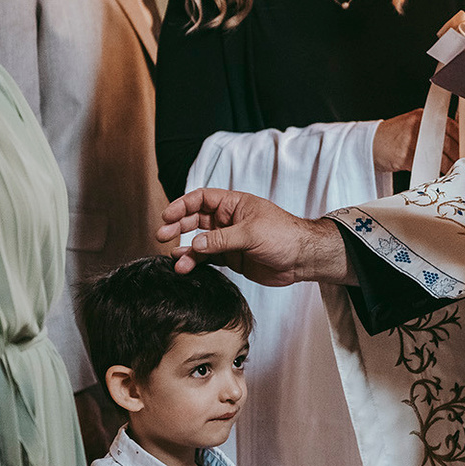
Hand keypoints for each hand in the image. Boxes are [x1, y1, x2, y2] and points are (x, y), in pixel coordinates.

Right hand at [158, 188, 352, 284]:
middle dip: (177, 226)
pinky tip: (185, 267)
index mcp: (234, 204)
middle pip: (195, 219)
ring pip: (199, 241)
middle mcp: (229, 220)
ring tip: (175, 259)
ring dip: (185, 249)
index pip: (201, 199)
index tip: (167, 216)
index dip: (182, 205)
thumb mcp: (250, 234)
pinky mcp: (231, 258)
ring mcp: (228, 239)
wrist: (302, 258)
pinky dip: (195, 262)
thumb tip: (194, 245)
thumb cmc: (284, 236)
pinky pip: (207, 258)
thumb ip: (220, 240)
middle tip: (162, 235)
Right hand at [372, 109, 459, 175]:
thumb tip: (460, 143)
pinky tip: (436, 174)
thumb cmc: (395, 137)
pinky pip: (426, 166)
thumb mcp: (414, 125)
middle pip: (447, 143)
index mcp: (423, 115)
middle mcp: (418, 125)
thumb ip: (434, 130)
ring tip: (450, 171)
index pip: (451, 126)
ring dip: (447, 166)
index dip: (462, 141)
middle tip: (461, 163)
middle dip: (457, 155)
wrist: (369, 144)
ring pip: (438, 156)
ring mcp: (411, 140)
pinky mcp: (405, 155)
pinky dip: (433, 172)